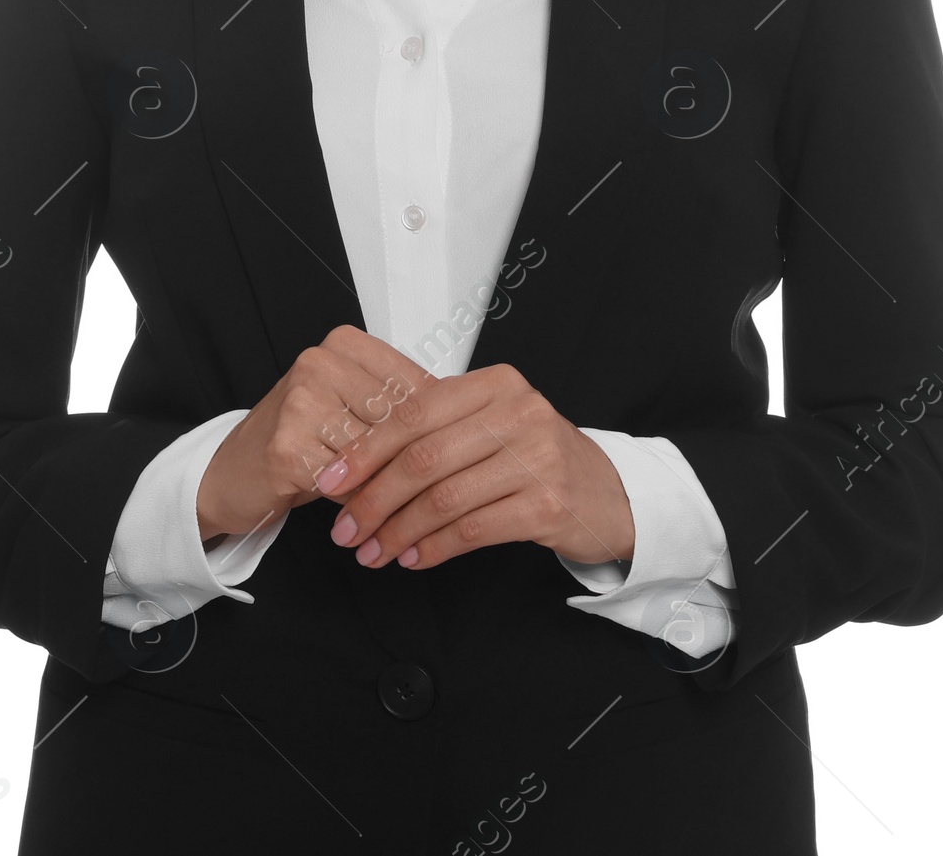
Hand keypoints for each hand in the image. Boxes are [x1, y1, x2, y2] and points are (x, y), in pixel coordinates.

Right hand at [194, 325, 435, 541]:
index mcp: (344, 344)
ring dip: (389, 486)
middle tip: (434, 491)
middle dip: (415, 461)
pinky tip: (358, 512)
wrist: (231, 472)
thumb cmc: (299, 439)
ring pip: (376, 453)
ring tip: (396, 506)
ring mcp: (301, 402)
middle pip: (399, 419)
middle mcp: (320, 363)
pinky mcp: (288, 447)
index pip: (415, 383)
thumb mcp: (350, 407)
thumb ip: (396, 404)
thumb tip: (462, 420)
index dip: (439, 426)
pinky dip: (359, 502)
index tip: (455, 452)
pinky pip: (348, 482)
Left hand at [318, 358, 636, 570]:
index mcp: (495, 385)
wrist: (609, 494)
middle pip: (424, 458)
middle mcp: (518, 413)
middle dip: (374, 499)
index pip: (414, 413)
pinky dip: (435, 548)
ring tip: (372, 552)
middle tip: (346, 530)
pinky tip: (414, 558)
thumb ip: (437, 431)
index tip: (332, 482)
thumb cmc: (537, 459)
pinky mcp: (548, 505)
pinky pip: (473, 529)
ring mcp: (537, 458)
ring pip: (444, 497)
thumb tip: (358, 463)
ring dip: (398, 532)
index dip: (367, 450)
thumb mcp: (493, 426)